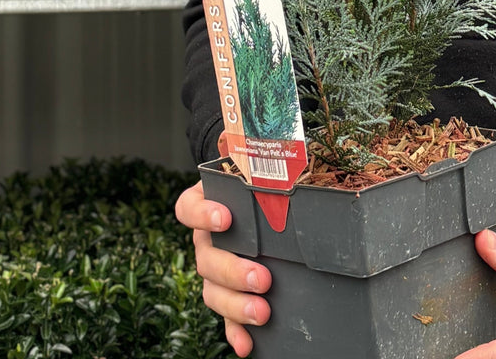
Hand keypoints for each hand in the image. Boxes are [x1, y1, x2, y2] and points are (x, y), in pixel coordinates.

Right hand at [175, 178, 271, 356]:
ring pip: (212, 290)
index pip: (190, 208)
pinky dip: (235, 331)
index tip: (226, 218)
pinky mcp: (226, 292)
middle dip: (233, 271)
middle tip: (261, 279)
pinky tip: (246, 344)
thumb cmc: (263, 184)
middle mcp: (206, 238)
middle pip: (206, 258)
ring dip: (236, 305)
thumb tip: (305, 156)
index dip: (202, 214)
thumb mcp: (265, 173)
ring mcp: (214, 267)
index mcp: (209, 204)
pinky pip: (224, 316)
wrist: (262, 203)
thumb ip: (274, 170)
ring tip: (262, 312)